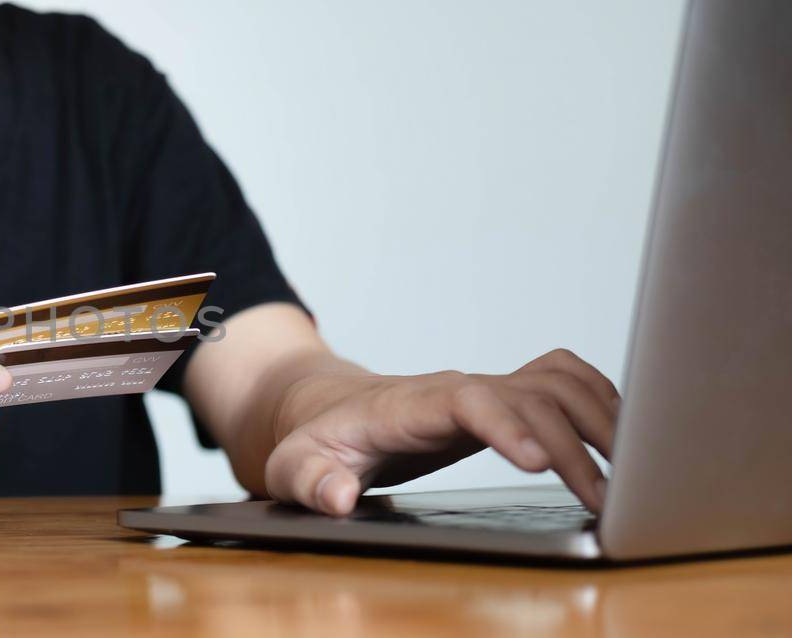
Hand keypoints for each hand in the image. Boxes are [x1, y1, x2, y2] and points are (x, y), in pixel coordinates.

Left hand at [263, 349, 619, 515]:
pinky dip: (601, 401)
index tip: (540, 464)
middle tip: (602, 502)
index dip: (507, 425)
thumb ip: (308, 481)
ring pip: (559, 384)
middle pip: (530, 396)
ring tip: (632, 476)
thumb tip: (337, 496)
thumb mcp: (293, 467)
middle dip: (572, 446)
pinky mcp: (505, 399)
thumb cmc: (315, 444)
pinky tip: (624, 441)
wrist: (329, 415)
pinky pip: (564, 382)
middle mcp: (458, 388)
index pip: (469, 400)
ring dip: (601, 422)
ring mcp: (486, 389)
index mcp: (410, 406)